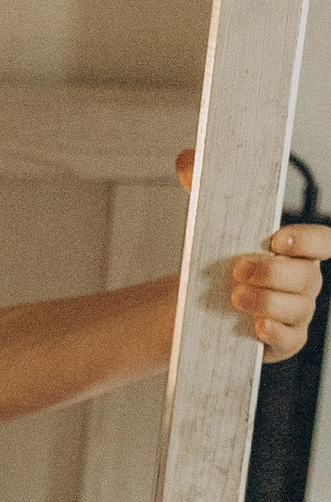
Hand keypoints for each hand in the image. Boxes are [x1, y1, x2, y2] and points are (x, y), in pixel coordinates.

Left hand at [180, 147, 330, 360]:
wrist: (201, 304)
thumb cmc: (219, 260)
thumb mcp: (212, 225)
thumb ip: (204, 190)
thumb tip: (185, 160)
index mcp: (298, 251)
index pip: (323, 242)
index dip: (308, 239)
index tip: (277, 238)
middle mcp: (304, 282)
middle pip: (307, 277)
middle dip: (274, 273)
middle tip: (237, 270)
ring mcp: (296, 313)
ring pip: (298, 308)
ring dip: (268, 302)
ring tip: (233, 296)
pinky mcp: (282, 341)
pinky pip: (291, 341)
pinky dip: (276, 334)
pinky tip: (255, 328)